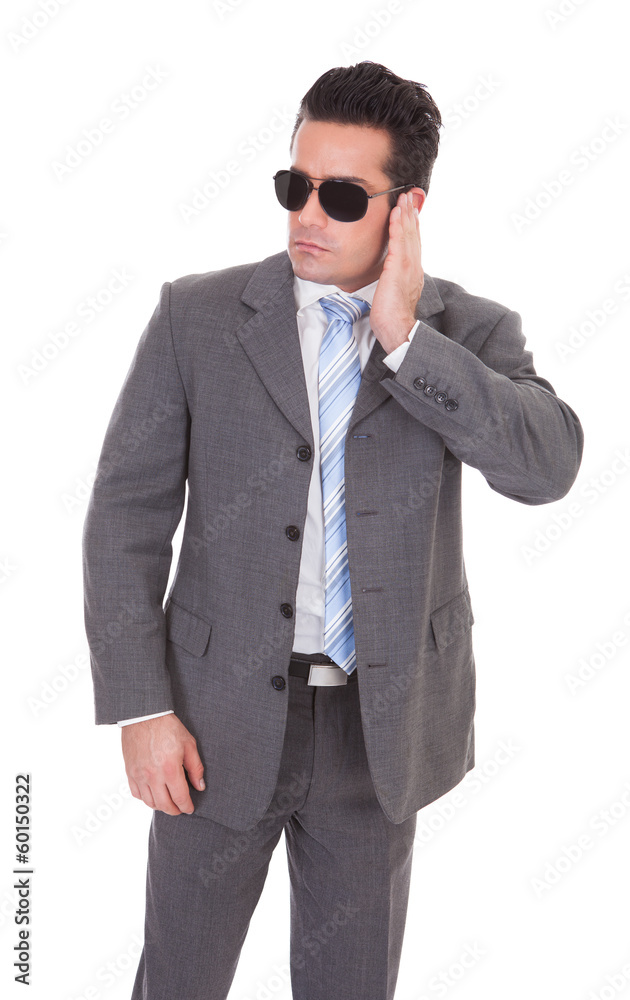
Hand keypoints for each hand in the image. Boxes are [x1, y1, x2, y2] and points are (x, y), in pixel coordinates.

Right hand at [122, 713, 204, 814]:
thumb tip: (200, 786)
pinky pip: (136, 793)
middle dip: (174, 810)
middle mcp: (153, 776)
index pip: (180, 798)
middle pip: (164, 804)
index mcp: (170, 769)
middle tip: (180, 809)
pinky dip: (146, 798)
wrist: (144, 715)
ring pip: (149, 802)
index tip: (190, 808)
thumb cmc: (168, 727)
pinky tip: (153, 794)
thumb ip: (195, 768)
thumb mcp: (189, 744)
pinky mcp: (130, 771)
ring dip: (160, 806)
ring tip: (168, 803)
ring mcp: (139, 775)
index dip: (186, 806)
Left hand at [370, 189, 424, 353]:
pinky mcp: (400, 268)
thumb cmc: (392, 318)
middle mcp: (414, 266)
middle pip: (414, 235)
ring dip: (406, 214)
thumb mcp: (392, 295)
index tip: (409, 211)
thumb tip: (386, 277)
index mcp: (413, 273)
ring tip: (403, 198)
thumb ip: (391, 282)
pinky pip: (399, 242)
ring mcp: (409, 267)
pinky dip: (398, 226)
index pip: (412, 244)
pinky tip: (396, 213)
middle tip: (409, 196)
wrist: (398, 330)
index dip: (411, 226)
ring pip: (408, 234)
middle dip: (411, 214)